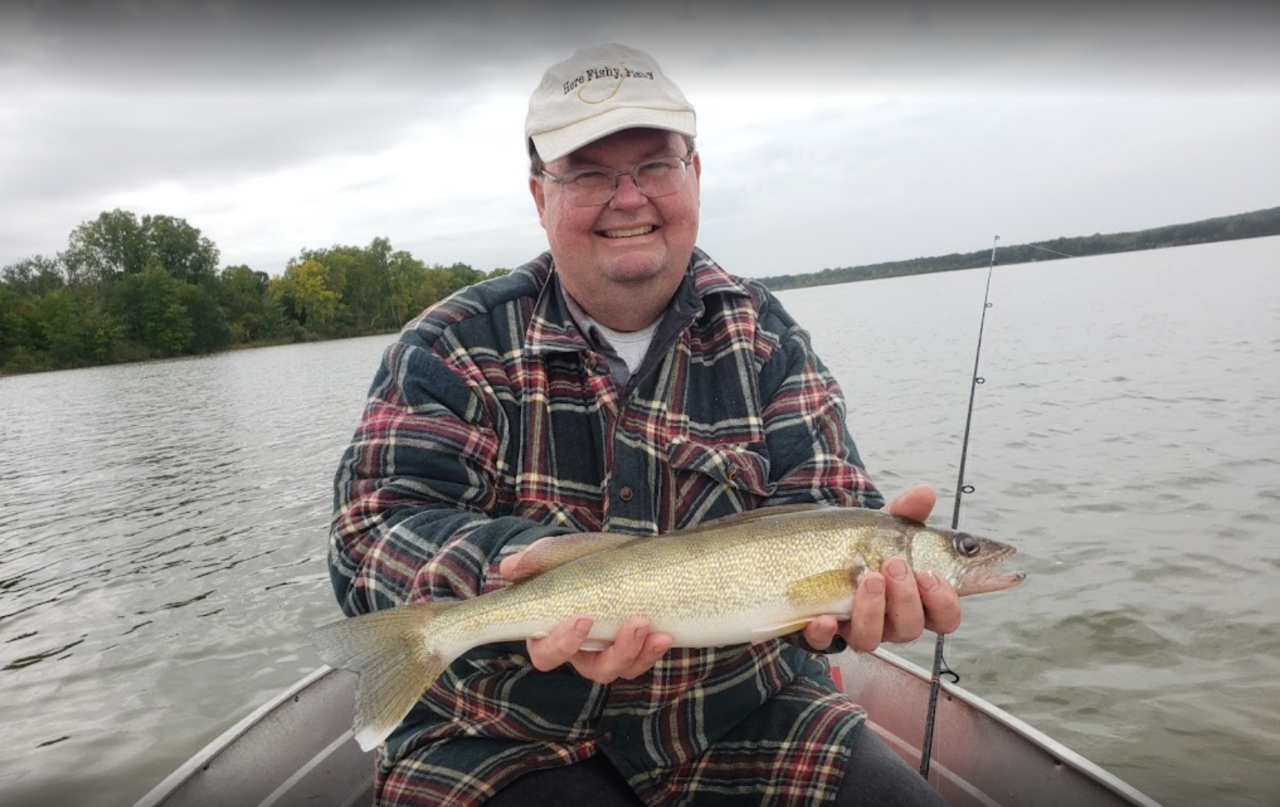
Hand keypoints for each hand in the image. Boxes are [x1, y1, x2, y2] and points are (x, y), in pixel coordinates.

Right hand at [499, 541, 672, 682]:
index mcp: (549, 633)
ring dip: (639, 653)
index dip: (563, 643)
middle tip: (635, 624)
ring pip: (620, 669)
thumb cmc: (570, 561)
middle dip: (616, 652)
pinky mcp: (631, 648)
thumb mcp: (553, 554)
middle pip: (592, 670)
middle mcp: (578, 651)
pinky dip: (653, 651)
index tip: (582, 619)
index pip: (547, 654)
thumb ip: (535, 559)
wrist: (602, 557)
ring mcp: (606, 653)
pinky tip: (664, 634)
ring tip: (656, 632)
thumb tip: (510, 567)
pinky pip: (641, 661)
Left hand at [802, 486, 962, 652]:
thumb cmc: (863, 546)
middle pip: (911, 628)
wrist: (816, 553)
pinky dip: (825, 632)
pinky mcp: (821, 633)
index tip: (932, 576)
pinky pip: (824, 643)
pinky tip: (824, 618)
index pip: (944, 616)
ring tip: (868, 578)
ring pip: (872, 638)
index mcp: (915, 600)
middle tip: (895, 564)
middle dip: (906, 598)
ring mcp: (855, 629)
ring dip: (872, 610)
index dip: (944, 602)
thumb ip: (906, 512)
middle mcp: (889, 621)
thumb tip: (925, 493)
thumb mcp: (884, 528)